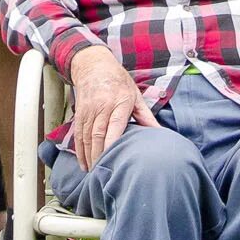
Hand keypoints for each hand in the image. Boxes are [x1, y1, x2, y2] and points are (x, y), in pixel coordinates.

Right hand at [70, 45, 155, 170]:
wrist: (94, 64)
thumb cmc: (118, 81)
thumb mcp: (135, 95)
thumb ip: (146, 116)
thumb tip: (160, 134)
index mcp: (120, 101)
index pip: (114, 126)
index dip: (111, 144)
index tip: (112, 160)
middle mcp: (102, 106)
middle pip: (98, 134)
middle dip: (99, 156)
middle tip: (103, 174)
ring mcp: (89, 109)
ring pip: (86, 137)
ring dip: (89, 156)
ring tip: (94, 173)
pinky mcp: (79, 112)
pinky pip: (78, 135)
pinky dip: (80, 151)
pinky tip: (84, 163)